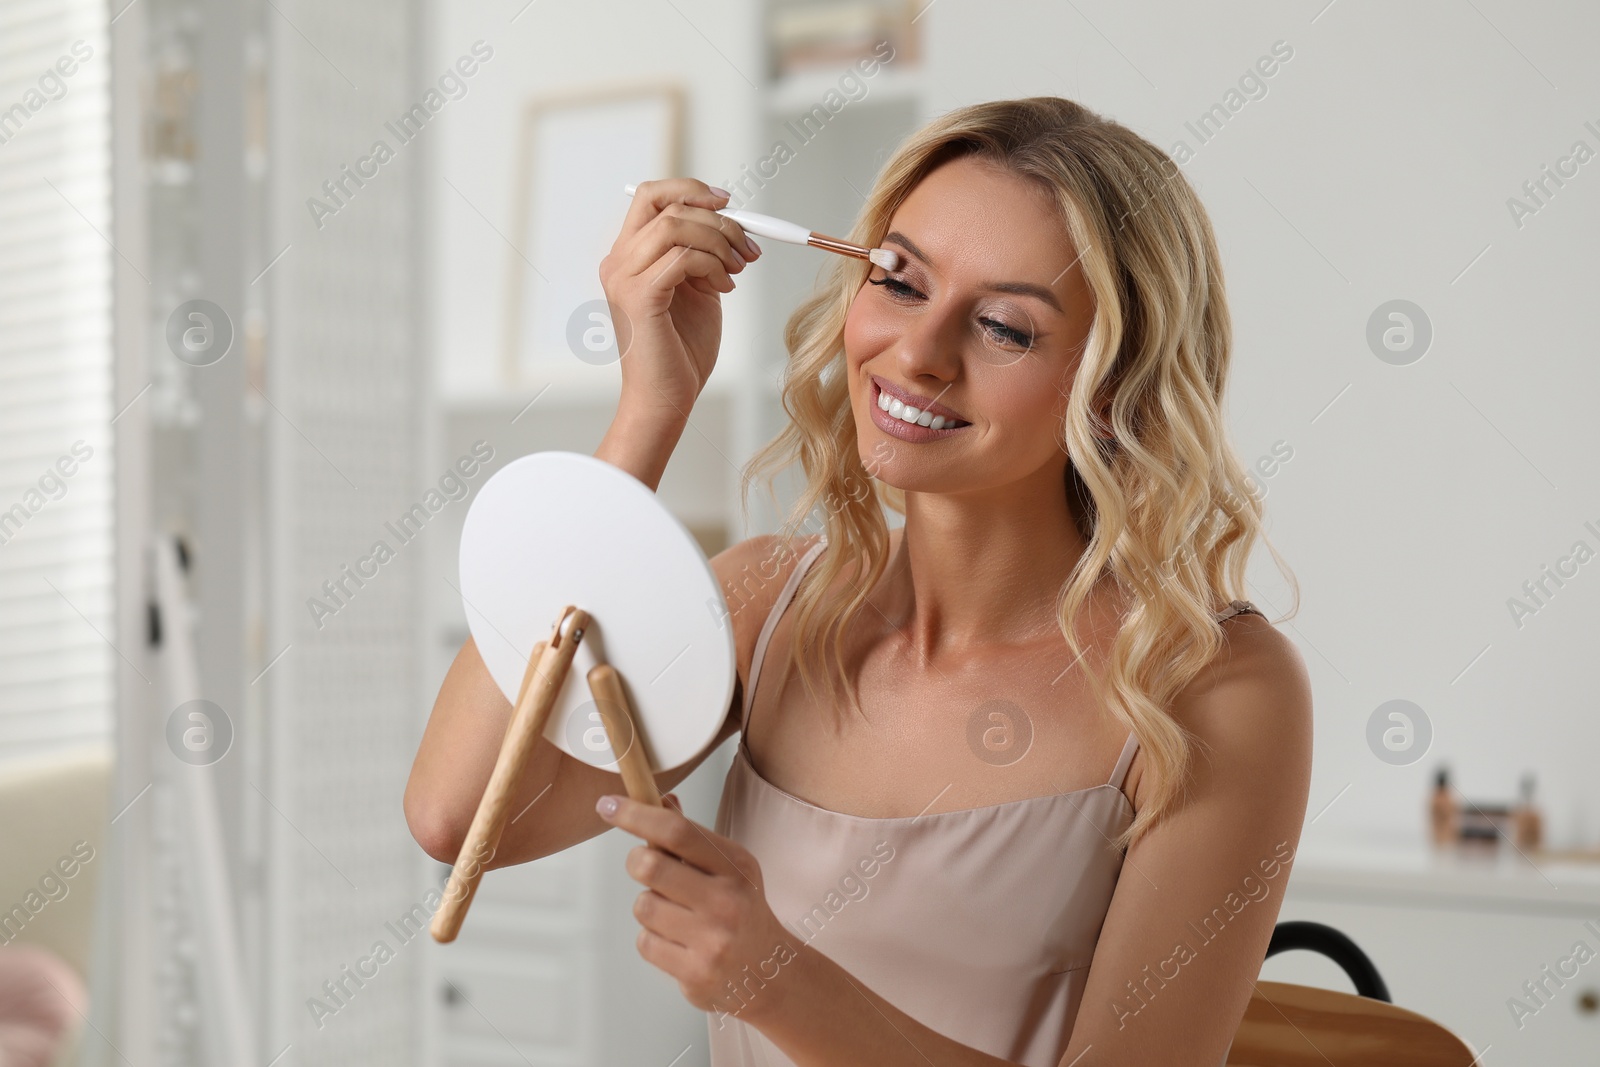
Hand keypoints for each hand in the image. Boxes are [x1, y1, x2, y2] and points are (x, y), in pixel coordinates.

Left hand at [596, 790, 800, 1022]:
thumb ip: (691, 837)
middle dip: (637, 861)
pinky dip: (652, 938)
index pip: (677, 831)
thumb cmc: (740, 909)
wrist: (767, 970)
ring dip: (648, 905)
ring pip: (643, 906)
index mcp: (736, 866)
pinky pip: (645, 942)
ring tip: (672, 913)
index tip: (608, 805)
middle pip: (650, 866)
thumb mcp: (729, 868)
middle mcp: (727, 901)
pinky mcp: (695, 973)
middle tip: (644, 865)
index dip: (637, 815)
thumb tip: (660, 800)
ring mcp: (712, 940)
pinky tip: (677, 940)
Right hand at [598, 178, 762, 422]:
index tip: (728, 203)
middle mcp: (619, 261)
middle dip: (717, 218)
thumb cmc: (681, 350)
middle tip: (747, 247)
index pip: (651, 195)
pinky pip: (682, 257)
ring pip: (676, 225)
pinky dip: (712, 266)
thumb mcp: (698, 289)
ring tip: (736, 271)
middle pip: (666, 203)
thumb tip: (731, 222)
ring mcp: (623, 277)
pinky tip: (723, 289)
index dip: (691, 189)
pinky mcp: (638, 295)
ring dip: (719, 242)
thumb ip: (703, 254)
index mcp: (629, 255)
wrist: (666, 398)